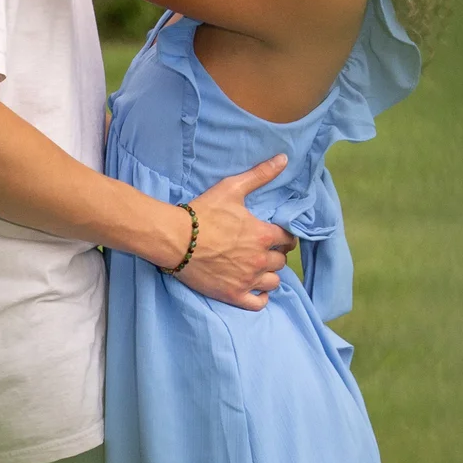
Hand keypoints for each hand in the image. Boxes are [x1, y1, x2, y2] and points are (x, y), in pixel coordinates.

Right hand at [173, 156, 292, 309]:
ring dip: (269, 275)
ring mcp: (247, 279)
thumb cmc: (203, 212)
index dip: (283, 237)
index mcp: (263, 235)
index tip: (276, 235)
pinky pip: (258, 303)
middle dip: (274, 255)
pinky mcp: (233, 295)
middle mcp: (260, 260)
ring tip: (258, 269)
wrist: (175, 239)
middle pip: (281, 261)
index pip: (288, 239)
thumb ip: (260, 174)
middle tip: (262, 250)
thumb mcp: (232, 188)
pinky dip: (261, 298)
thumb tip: (283, 159)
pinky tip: (256, 290)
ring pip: (273, 282)